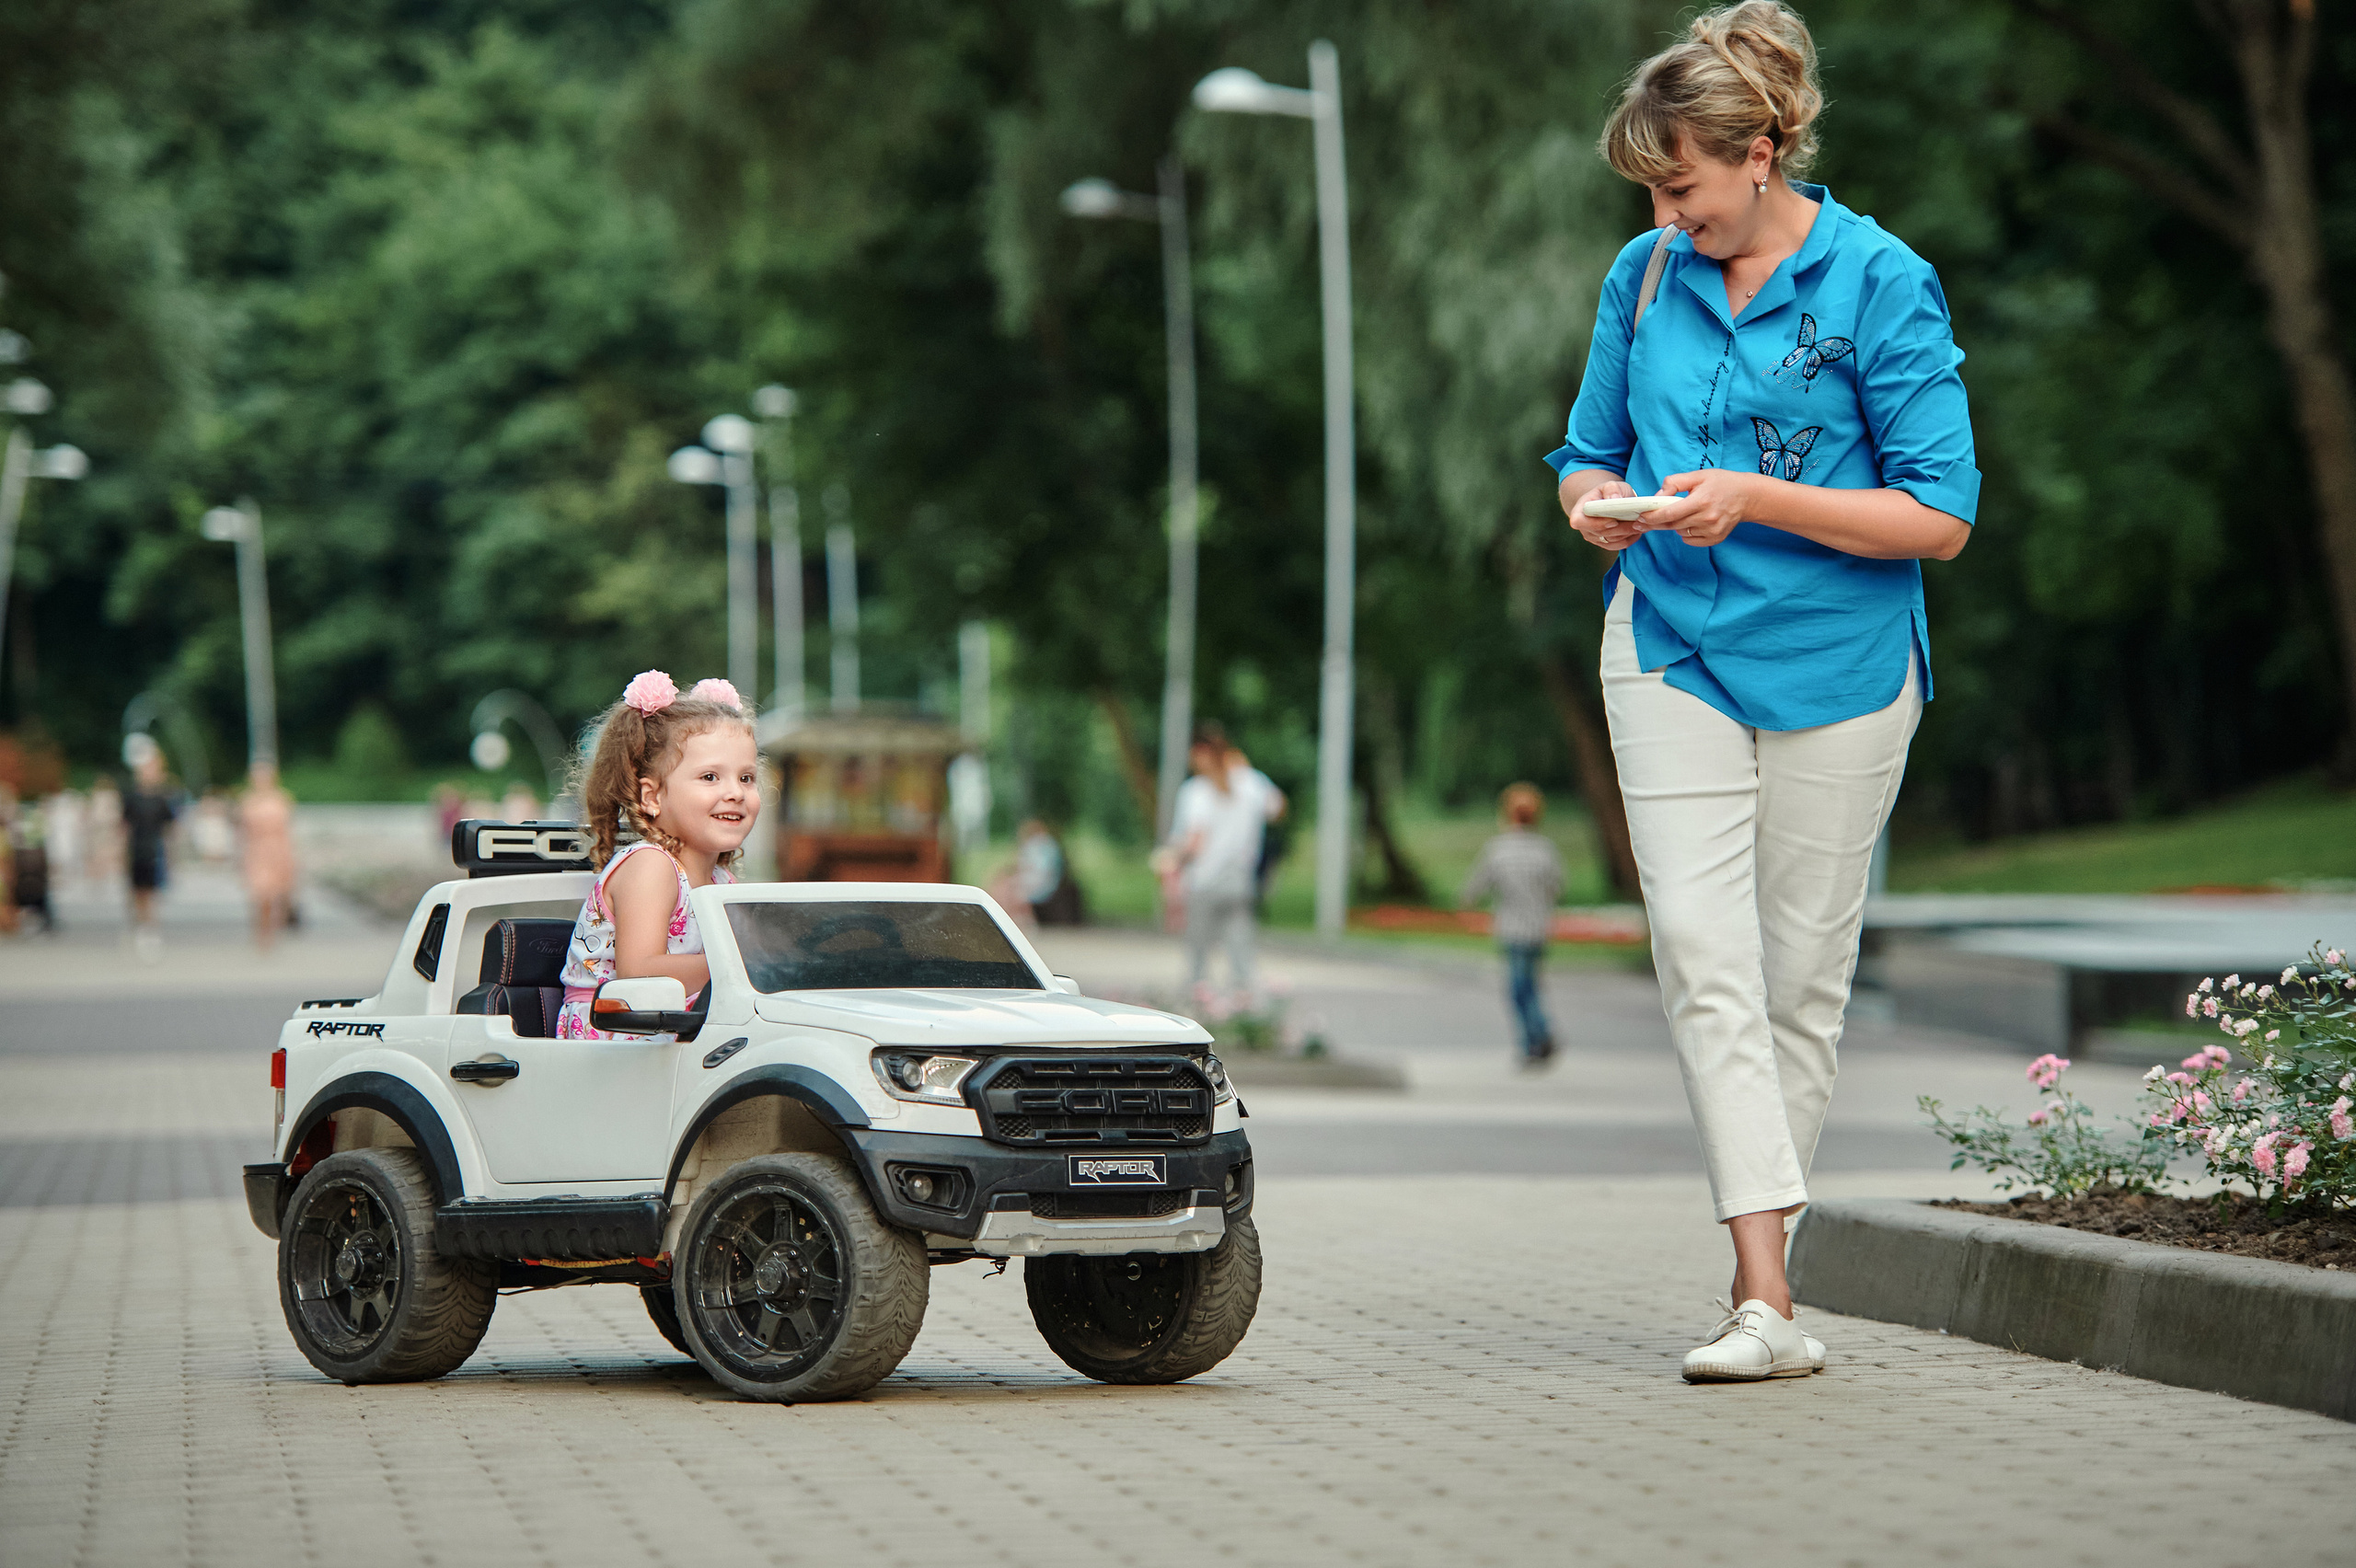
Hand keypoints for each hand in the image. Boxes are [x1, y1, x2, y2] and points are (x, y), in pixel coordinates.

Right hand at [1563, 477, 1641, 551]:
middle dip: (1620, 528)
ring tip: (1641, 522)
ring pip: (1612, 540)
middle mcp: (1585, 528)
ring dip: (1627, 532)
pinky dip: (1631, 538)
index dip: (1595, 524)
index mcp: (1580, 511)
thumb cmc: (1609, 492)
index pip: (1578, 522)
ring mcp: (1595, 538)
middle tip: (1637, 521)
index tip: (1613, 520)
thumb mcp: (1610, 485)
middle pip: (1600, 533)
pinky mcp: (1607, 544)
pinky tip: (1638, 529)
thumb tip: (1614, 499)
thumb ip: (1611, 489)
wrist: (1611, 502)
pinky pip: (1619, 545)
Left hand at [1647, 469, 1761, 546]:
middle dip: (1655, 523)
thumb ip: (1675, 482)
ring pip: (1680, 533)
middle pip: (1672, 525)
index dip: (1651, 517)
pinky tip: (1692, 522)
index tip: (1639, 518)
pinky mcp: (1716, 539)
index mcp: (1701, 500)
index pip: (1669, 514)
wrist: (1747, 496)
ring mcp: (1712, 530)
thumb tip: (1657, 496)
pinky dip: (1685, 533)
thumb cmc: (1721, 483)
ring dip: (1674, 526)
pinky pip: (1690, 540)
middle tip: (1643, 521)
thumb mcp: (1698, 475)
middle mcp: (1707, 518)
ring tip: (1681, 514)